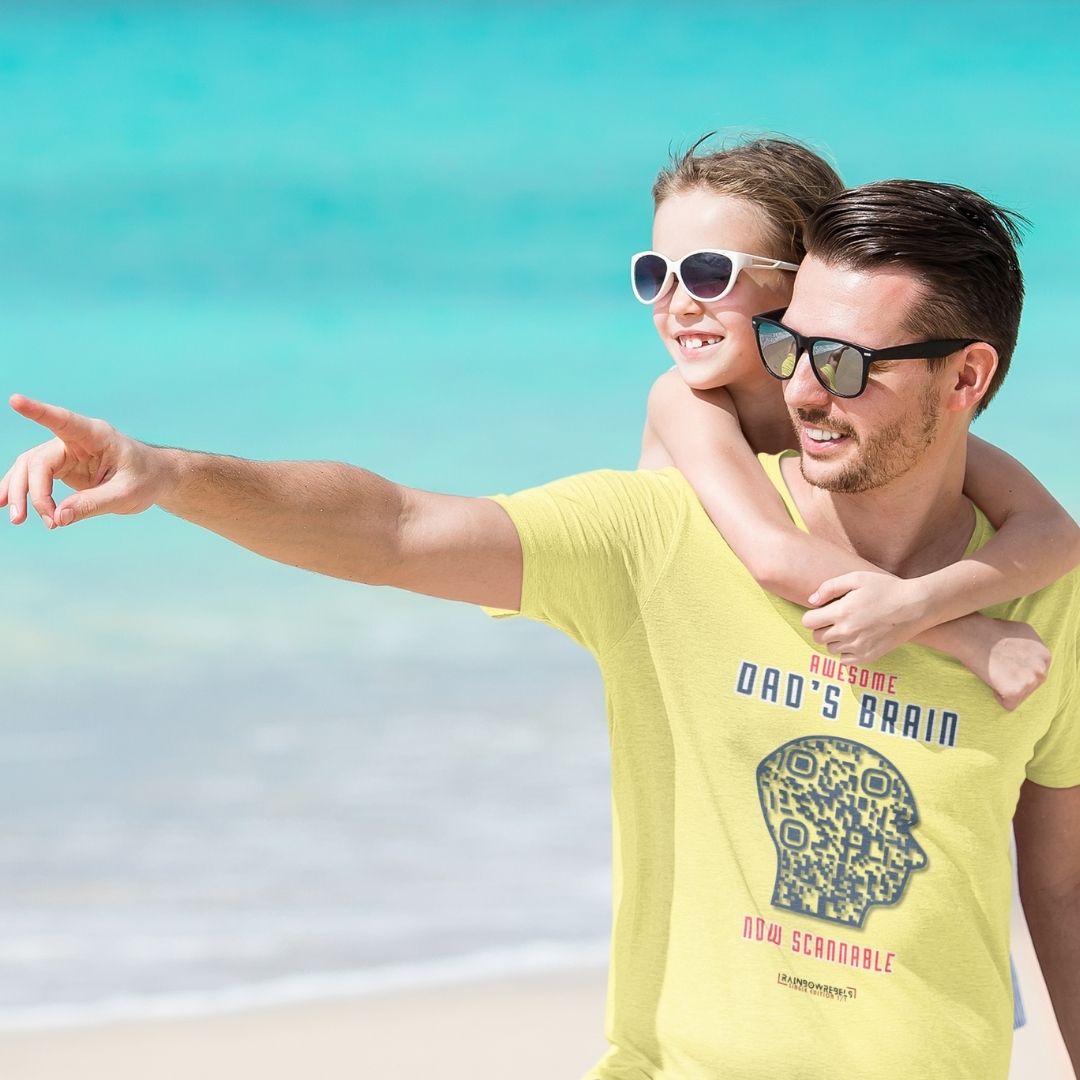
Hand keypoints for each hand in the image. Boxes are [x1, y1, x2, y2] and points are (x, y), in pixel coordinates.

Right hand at [1, 394, 171, 527]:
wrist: (155, 478)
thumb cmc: (146, 478)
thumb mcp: (126, 494)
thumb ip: (93, 504)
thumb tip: (58, 518)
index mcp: (96, 435)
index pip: (63, 421)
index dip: (39, 411)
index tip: (16, 401)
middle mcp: (76, 439)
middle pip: (38, 460)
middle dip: (31, 490)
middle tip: (34, 519)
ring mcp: (66, 453)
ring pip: (30, 468)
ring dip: (21, 492)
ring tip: (18, 520)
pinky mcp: (63, 467)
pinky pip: (35, 476)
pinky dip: (23, 491)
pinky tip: (8, 505)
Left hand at [802, 571, 929, 663]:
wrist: (915, 606)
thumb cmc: (885, 588)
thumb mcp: (856, 578)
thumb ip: (829, 588)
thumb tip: (811, 601)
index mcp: (840, 612)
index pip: (808, 622)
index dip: (812, 616)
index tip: (822, 611)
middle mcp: (846, 632)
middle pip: (817, 637)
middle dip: (822, 627)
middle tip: (836, 618)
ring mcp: (857, 647)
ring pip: (830, 648)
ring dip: (834, 639)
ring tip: (850, 627)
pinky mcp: (868, 657)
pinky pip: (845, 660)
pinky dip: (846, 652)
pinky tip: (856, 639)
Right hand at [963, 617, 1050, 710]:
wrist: (972, 635)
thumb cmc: (990, 631)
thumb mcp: (1022, 631)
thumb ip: (1032, 648)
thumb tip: (1030, 657)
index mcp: (1044, 654)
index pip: (1036, 673)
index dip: (1018, 670)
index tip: (1005, 663)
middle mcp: (1042, 668)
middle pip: (1031, 686)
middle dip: (1015, 681)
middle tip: (998, 668)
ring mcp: (1030, 680)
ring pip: (1021, 696)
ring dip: (1006, 688)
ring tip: (993, 672)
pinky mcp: (1016, 691)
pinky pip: (1008, 704)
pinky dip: (997, 696)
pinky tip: (990, 680)